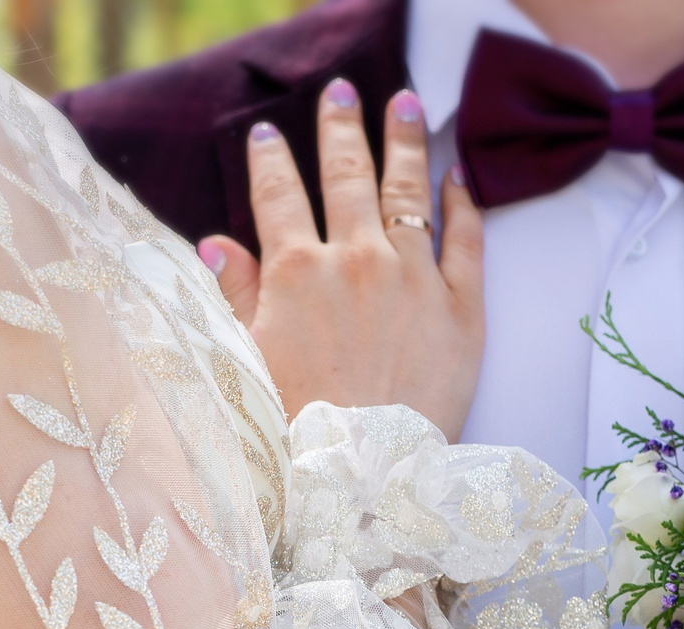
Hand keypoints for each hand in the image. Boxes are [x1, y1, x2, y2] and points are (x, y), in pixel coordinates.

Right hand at [198, 82, 483, 439]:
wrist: (363, 483)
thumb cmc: (294, 434)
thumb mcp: (243, 362)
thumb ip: (235, 297)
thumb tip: (216, 245)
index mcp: (297, 272)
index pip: (278, 195)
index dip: (269, 160)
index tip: (264, 134)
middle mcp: (358, 261)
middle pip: (348, 175)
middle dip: (341, 126)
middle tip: (341, 91)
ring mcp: (416, 281)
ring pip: (410, 192)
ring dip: (405, 142)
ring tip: (405, 105)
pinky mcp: (463, 311)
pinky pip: (467, 241)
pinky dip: (463, 202)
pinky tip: (459, 177)